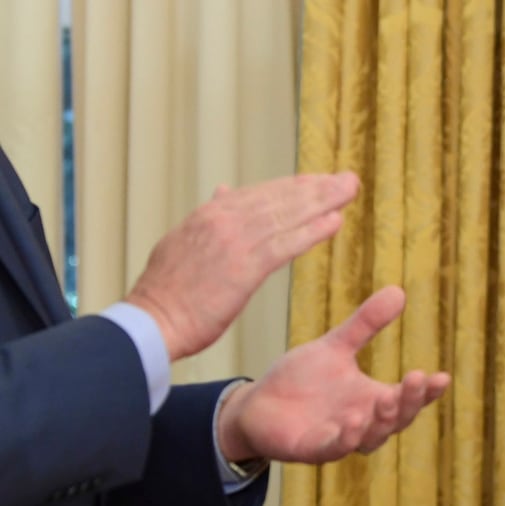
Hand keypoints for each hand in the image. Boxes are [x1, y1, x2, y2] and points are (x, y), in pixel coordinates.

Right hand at [126, 172, 360, 360]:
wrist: (152, 322)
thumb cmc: (168, 295)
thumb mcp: (184, 244)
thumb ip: (208, 220)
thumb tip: (223, 192)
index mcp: (207, 216)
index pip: (258, 194)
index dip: (293, 187)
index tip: (319, 181)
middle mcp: (221, 221)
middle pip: (278, 199)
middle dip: (316, 188)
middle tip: (348, 180)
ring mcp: (232, 242)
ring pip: (285, 216)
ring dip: (321, 202)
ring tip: (348, 192)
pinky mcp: (242, 268)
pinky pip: (284, 245)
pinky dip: (311, 232)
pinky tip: (334, 222)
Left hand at [214, 286, 449, 463]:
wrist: (257, 405)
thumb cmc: (300, 380)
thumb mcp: (335, 347)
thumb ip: (366, 325)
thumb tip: (399, 291)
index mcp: (374, 400)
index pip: (408, 398)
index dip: (426, 391)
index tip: (442, 377)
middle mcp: (364, 423)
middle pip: (397, 419)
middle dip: (408, 402)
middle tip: (417, 379)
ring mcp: (341, 439)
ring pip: (371, 437)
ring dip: (381, 422)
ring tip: (387, 401)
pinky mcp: (313, 450)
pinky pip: (334, 448)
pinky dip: (345, 438)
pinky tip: (351, 421)